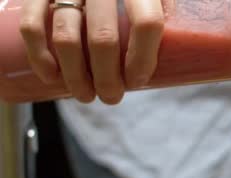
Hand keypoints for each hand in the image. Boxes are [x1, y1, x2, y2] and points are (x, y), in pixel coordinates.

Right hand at [20, 0, 164, 103]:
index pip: (147, 23)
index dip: (143, 59)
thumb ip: (169, 15)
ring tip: (86, 95)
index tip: (137, 81)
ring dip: (75, 77)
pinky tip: (52, 76)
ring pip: (66, 38)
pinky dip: (40, 56)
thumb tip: (186, 54)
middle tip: (111, 97)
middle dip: (107, 79)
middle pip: (104, 39)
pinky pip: (33, 25)